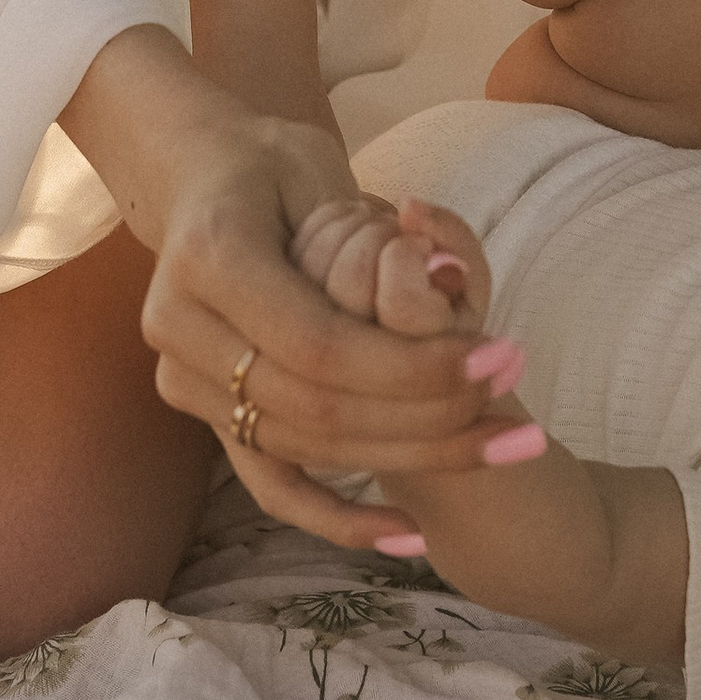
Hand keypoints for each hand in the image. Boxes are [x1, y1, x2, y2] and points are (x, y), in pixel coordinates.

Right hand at [135, 111, 513, 550]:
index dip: (415, 365)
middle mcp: (182, 329)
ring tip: (501, 446)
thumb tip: (443, 275)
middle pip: (320, 408)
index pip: (321, 344)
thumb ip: (370, 226)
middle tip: (518, 406)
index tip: (502, 358)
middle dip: (430, 415)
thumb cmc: (269, 165)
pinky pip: (272, 484)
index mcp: (209, 258)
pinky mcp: (206, 415)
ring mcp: (186, 381)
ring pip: (308, 449)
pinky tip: (414, 534)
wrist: (197, 182)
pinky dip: (340, 518)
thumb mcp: (311, 164)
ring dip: (412, 459)